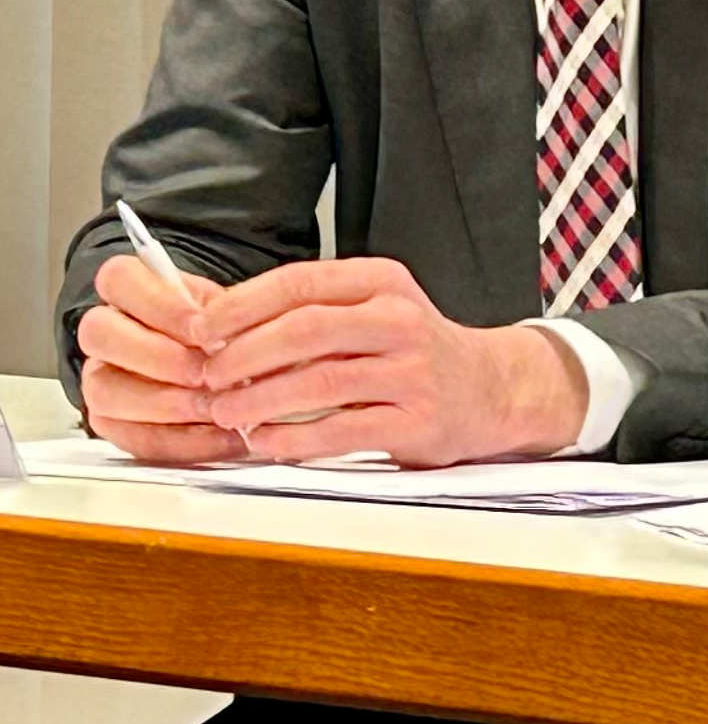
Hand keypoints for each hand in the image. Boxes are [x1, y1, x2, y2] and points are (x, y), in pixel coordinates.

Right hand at [77, 255, 245, 464]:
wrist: (239, 369)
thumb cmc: (230, 334)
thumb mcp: (234, 314)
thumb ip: (226, 318)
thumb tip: (238, 338)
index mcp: (132, 291)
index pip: (118, 279)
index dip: (160, 305)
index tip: (202, 328)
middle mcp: (107, 331)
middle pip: (99, 334)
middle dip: (158, 358)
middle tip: (206, 374)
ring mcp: (102, 377)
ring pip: (104, 390)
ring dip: (167, 404)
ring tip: (218, 409)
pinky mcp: (113, 422)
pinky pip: (131, 437)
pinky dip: (181, 442)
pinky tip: (221, 437)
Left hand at [186, 257, 589, 465]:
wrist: (491, 389)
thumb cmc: (414, 351)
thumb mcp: (374, 309)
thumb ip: (311, 311)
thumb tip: (219, 326)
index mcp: (384, 283)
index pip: (300, 282)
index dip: (242, 305)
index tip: (200, 328)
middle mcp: (401, 321)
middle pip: (305, 330)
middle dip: (243, 356)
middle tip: (207, 376)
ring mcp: (413, 372)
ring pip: (318, 382)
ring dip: (259, 401)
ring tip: (226, 412)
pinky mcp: (418, 422)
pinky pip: (340, 431)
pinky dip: (292, 439)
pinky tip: (265, 441)